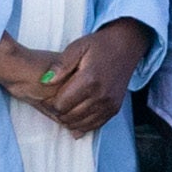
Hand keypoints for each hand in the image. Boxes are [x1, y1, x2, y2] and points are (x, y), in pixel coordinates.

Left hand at [31, 23, 147, 139]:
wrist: (126, 47)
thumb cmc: (99, 46)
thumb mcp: (77, 47)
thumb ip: (61, 65)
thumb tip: (45, 81)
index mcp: (89, 79)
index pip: (60, 105)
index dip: (48, 103)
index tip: (45, 97)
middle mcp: (100, 95)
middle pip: (69, 117)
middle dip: (56, 113)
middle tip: (51, 104)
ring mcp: (109, 104)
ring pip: (80, 125)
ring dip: (68, 120)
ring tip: (62, 109)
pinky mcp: (114, 109)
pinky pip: (94, 126)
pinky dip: (81, 124)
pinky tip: (74, 116)